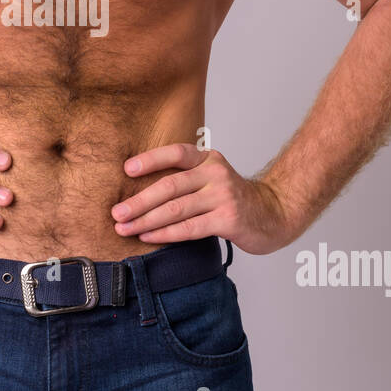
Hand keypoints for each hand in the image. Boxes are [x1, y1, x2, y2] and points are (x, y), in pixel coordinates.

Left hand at [111, 145, 299, 254]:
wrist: (273, 214)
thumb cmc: (232, 199)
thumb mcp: (212, 178)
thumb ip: (185, 178)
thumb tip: (139, 190)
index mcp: (208, 159)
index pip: (175, 153)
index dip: (150, 160)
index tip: (126, 170)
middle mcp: (216, 173)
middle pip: (170, 186)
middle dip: (138, 201)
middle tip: (116, 213)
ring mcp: (223, 196)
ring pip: (176, 209)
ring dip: (146, 220)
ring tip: (125, 228)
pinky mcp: (228, 219)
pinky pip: (189, 228)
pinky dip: (165, 233)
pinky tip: (148, 236)